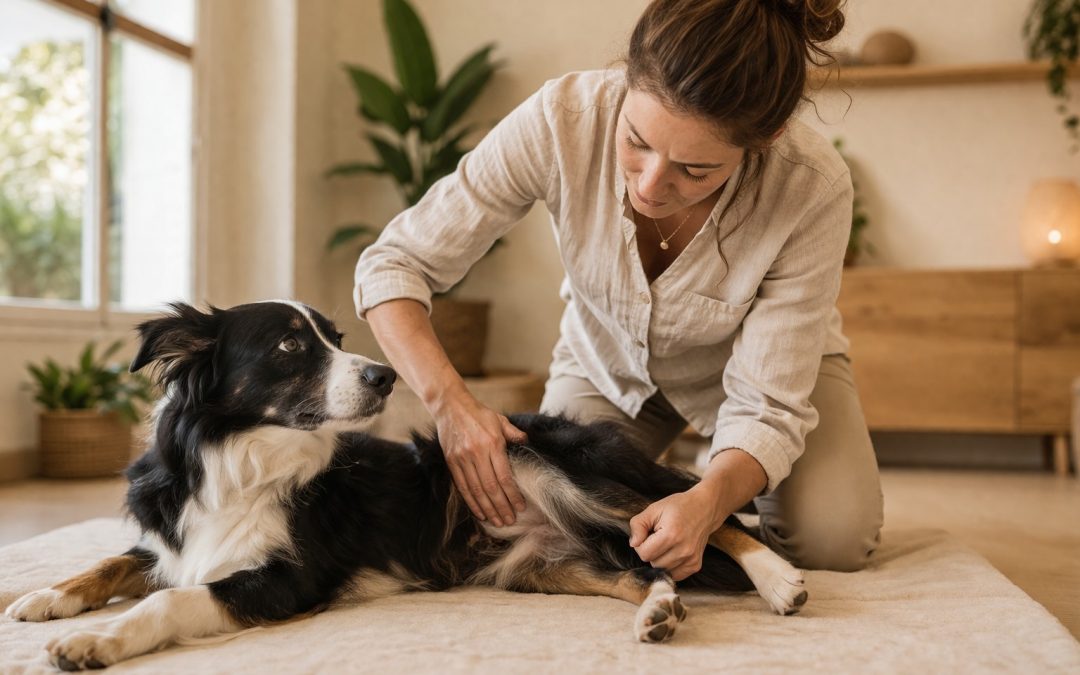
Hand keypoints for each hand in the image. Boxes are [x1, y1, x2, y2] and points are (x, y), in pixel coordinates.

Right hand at [434, 395, 527, 526]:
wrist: (450, 407)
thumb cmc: (479, 414)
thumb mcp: (500, 420)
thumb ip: (515, 434)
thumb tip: (528, 443)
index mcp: (492, 443)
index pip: (504, 476)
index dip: (513, 495)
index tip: (520, 507)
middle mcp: (477, 453)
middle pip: (491, 487)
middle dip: (502, 507)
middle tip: (510, 521)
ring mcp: (462, 458)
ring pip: (476, 490)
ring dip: (488, 509)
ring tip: (497, 521)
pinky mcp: (451, 462)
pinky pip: (462, 487)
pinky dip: (472, 502)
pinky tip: (480, 512)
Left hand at [628, 484, 725, 581]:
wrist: (705, 508)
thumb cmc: (678, 507)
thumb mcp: (654, 509)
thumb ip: (638, 525)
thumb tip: (633, 544)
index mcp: (671, 535)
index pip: (644, 554)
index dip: (640, 544)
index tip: (647, 535)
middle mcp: (683, 550)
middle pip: (653, 563)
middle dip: (651, 551)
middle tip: (658, 537)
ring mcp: (691, 559)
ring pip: (662, 570)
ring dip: (660, 559)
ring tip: (668, 543)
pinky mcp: (695, 565)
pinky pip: (674, 575)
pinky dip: (670, 566)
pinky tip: (674, 551)